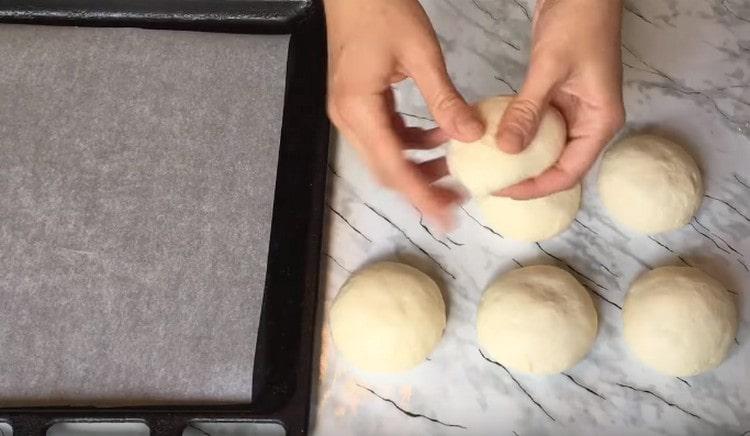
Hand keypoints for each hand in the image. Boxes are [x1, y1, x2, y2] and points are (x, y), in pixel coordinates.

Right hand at [324, 0, 482, 227]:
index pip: (392, 166)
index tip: (446, 215)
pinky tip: (437, 139)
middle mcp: (347, 117)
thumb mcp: (421, 54)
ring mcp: (348, 111)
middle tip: (455, 200)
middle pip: (384, 169)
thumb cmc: (381, 8)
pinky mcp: (356, 102)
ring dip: (417, 166)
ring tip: (452, 171)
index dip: (421, 195)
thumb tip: (471, 135)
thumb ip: (445, 100)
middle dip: (420, 188)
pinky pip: (383, 135)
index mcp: (358, 109)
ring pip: (384, 155)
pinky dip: (409, 143)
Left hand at [494, 0, 624, 198]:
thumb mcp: (550, 68)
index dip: (536, 187)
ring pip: (546, 147)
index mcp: (600, 121)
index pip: (569, 172)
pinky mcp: (559, 97)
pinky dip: (518, 133)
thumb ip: (529, 110)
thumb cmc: (579, 21)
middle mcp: (590, 121)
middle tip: (490, 182)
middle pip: (558, 165)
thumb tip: (508, 149)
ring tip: (489, 166)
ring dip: (520, 158)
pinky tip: (494, 137)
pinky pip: (538, 125)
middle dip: (526, 178)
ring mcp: (575, 110)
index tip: (503, 191)